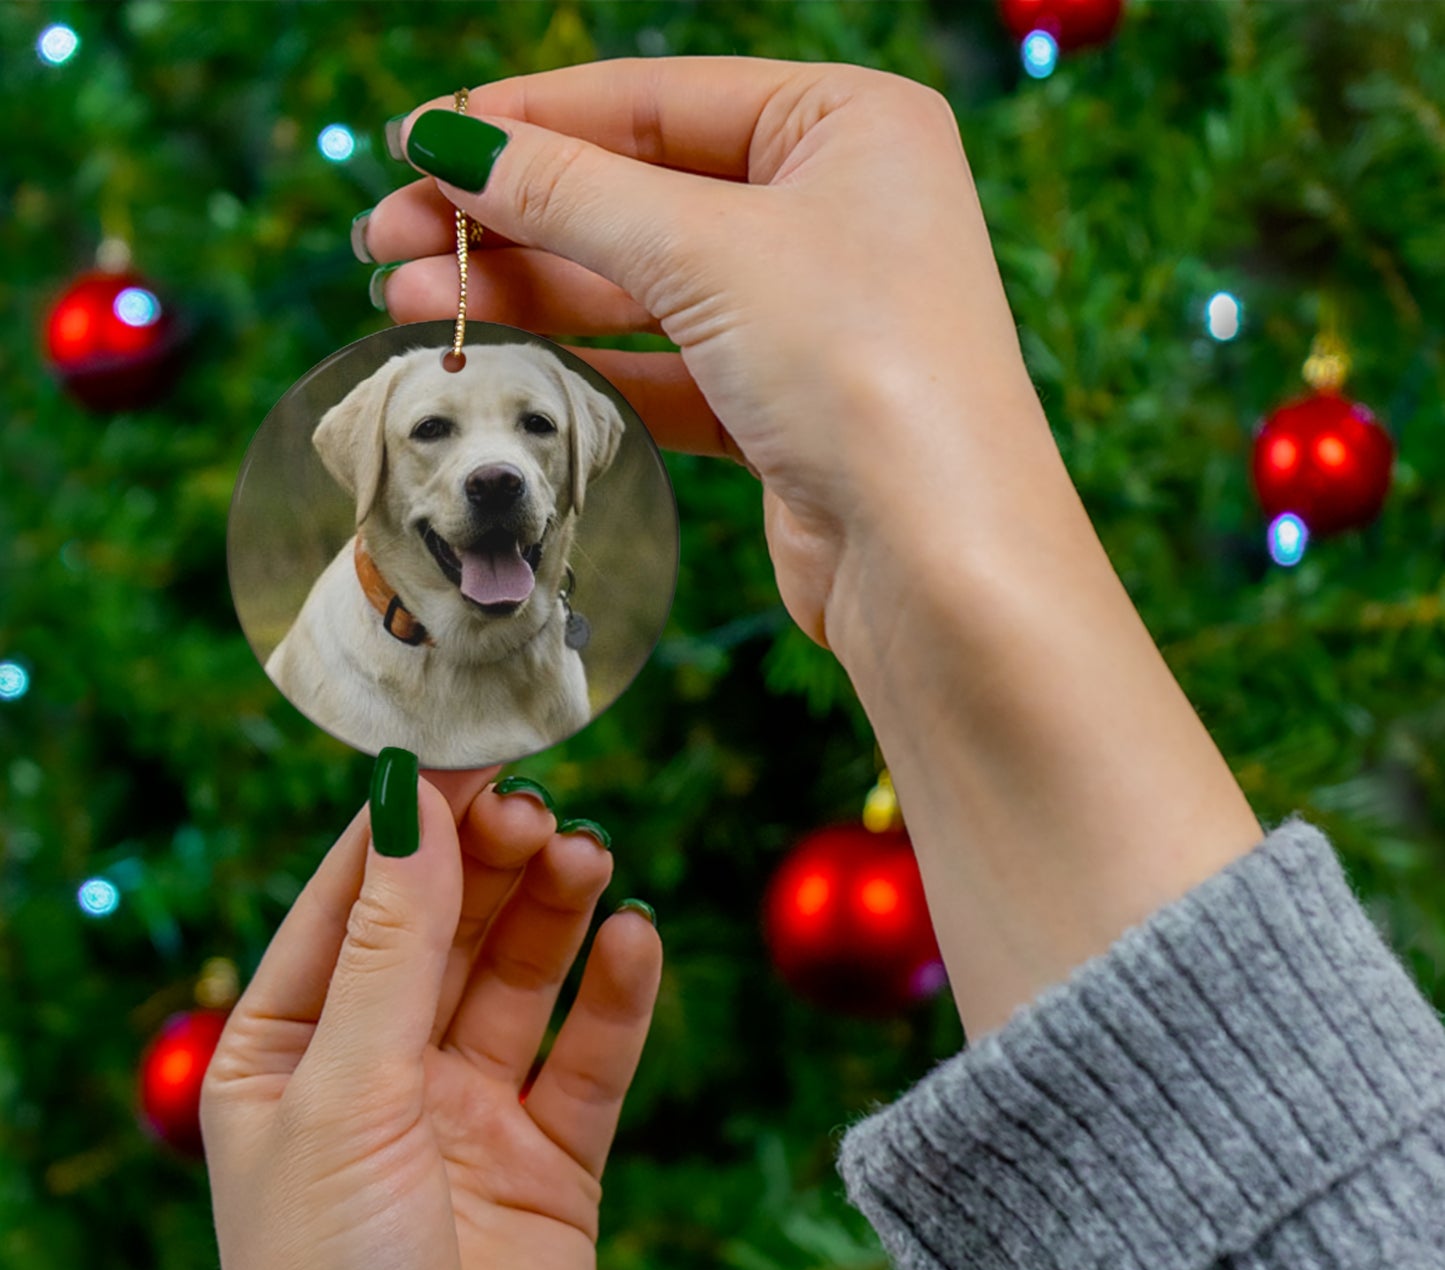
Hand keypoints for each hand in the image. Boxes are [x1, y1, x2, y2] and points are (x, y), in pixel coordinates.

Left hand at [201, 763, 661, 1269]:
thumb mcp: (344, 1095)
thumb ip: (390, 946)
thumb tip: (408, 800)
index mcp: (289, 1053)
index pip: (353, 902)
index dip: (410, 823)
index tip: (470, 749)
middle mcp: (380, 1073)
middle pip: (446, 928)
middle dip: (491, 862)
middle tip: (541, 810)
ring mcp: (469, 1114)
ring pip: (522, 977)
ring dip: (556, 911)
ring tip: (590, 858)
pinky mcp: (552, 1160)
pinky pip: (590, 1056)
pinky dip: (617, 994)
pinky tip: (636, 939)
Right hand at [362, 61, 1262, 1043]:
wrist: (937, 560)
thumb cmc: (863, 370)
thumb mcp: (706, 252)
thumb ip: (571, 193)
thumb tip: (449, 145)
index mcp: (848, 126)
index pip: (657, 99)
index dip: (529, 121)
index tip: (419, 145)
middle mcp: (835, 210)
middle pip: (639, 195)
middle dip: (511, 218)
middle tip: (388, 239)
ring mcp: (809, 314)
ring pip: (642, 287)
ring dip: (529, 291)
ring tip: (411, 298)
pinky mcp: (783, 407)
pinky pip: (665, 363)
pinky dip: (584, 359)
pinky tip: (498, 353)